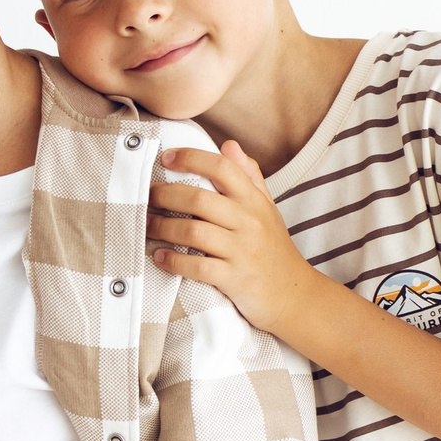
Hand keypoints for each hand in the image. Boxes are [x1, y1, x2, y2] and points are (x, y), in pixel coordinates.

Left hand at [146, 140, 317, 338]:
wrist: (293, 295)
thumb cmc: (273, 249)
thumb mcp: (267, 209)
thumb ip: (249, 177)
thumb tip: (229, 145)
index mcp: (255, 201)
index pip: (222, 168)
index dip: (191, 158)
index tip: (167, 158)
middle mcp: (250, 222)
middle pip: (199, 199)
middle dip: (165, 195)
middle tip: (148, 197)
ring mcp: (243, 251)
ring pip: (193, 231)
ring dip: (163, 227)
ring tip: (148, 227)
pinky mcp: (235, 278)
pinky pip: (197, 266)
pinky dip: (173, 261)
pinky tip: (160, 257)